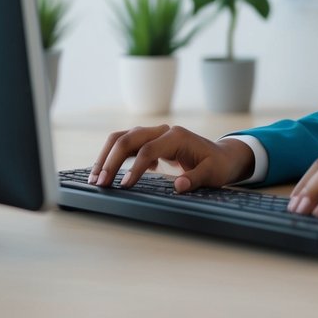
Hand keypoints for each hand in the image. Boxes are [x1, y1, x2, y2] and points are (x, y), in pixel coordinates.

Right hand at [89, 124, 253, 192]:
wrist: (222, 156)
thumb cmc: (217, 165)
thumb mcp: (213, 174)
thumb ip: (196, 178)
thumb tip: (179, 186)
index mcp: (176, 136)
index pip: (148, 150)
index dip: (135, 168)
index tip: (124, 186)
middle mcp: (162, 131)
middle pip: (128, 139)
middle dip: (111, 160)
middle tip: (100, 182)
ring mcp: (154, 134)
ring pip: (122, 138)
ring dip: (106, 156)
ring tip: (95, 177)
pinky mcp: (149, 141)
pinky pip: (125, 144)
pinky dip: (114, 157)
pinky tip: (110, 174)